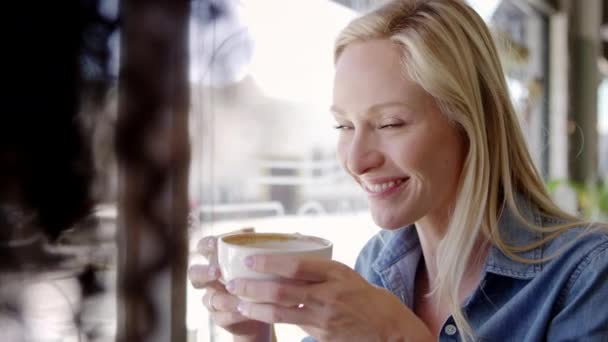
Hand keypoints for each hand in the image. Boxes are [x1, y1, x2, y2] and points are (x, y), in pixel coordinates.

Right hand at [189, 231, 270, 340]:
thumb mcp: (267, 263)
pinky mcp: (220, 318)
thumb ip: (272, 249)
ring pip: (210, 298)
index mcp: (219, 259)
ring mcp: (213, 299)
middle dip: (205, 272)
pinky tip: (245, 310)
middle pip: (194, 273)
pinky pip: (220, 317)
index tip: (217, 243)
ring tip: (239, 295)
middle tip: (218, 271)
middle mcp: (211, 279)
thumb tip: (295, 235)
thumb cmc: (264, 279)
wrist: (264, 311)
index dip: (206, 244)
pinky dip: (233, 313)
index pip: (203, 246)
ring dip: (225, 296)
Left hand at [226, 255, 433, 341]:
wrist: (388, 328)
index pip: (296, 266)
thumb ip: (316, 269)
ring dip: (254, 308)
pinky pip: (291, 324)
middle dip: (252, 287)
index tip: (248, 260)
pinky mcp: (320, 335)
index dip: (269, 263)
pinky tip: (257, 314)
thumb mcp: (343, 274)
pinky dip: (271, 318)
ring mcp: (323, 318)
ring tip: (237, 303)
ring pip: (280, 312)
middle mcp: (328, 294)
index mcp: (334, 272)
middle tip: (232, 283)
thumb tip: (282, 261)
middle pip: (282, 290)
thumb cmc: (364, 295)